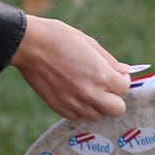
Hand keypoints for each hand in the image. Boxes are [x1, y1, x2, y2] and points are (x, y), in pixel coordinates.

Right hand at [10, 14, 130, 120]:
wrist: (29, 45)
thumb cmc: (59, 38)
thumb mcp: (89, 43)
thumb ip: (110, 61)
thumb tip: (125, 71)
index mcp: (101, 74)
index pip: (124, 89)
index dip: (122, 81)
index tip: (115, 75)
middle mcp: (90, 93)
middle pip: (116, 109)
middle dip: (114, 98)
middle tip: (106, 87)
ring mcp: (73, 102)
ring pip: (97, 116)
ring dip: (97, 105)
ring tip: (88, 90)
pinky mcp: (58, 107)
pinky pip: (77, 116)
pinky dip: (79, 108)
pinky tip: (74, 94)